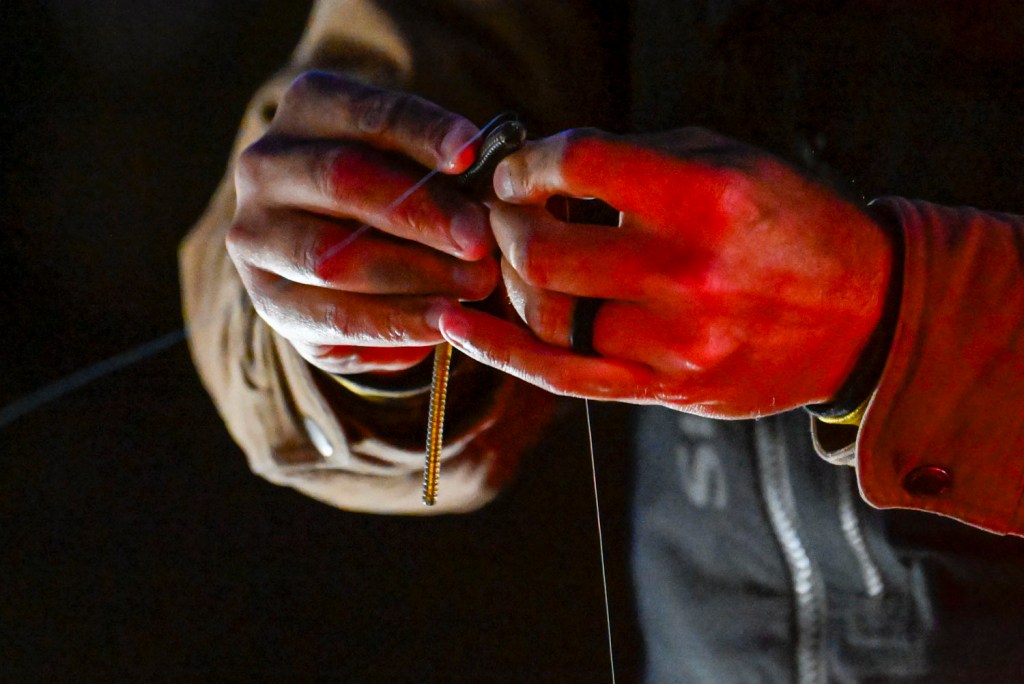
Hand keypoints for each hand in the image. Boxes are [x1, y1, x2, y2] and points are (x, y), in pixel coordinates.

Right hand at [227, 72, 498, 375]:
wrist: (336, 261)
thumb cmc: (395, 197)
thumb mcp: (415, 168)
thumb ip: (445, 172)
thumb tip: (489, 185)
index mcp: (309, 109)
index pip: (368, 113)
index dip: (423, 133)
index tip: (473, 153)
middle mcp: (265, 165)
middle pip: (343, 180)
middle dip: (421, 213)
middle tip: (480, 240)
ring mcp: (255, 234)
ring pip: (332, 257)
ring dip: (414, 275)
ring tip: (474, 286)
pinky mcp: (266, 299)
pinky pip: (332, 317)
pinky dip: (395, 322)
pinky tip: (443, 324)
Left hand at [438, 127, 892, 417]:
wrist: (862, 313)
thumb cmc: (788, 224)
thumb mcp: (728, 162)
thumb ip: (635, 160)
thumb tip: (545, 168)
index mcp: (704, 199)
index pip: (578, 165)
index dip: (529, 163)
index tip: (518, 170)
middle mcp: (686, 274)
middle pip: (544, 249)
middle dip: (507, 224)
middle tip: (509, 214)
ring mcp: (674, 342)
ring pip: (547, 313)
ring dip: (513, 279)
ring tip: (519, 258)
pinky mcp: (667, 387)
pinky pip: (563, 376)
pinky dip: (502, 350)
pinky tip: (461, 327)